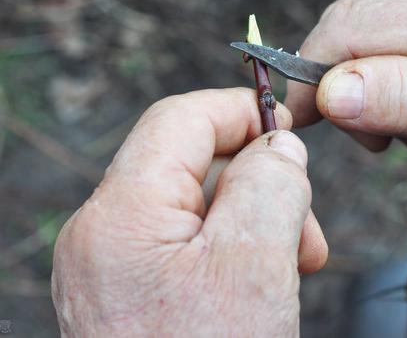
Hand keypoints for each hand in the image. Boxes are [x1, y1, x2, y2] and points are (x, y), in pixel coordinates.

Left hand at [51, 88, 327, 336]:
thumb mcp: (255, 266)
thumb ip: (270, 185)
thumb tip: (279, 145)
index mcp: (119, 216)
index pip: (179, 121)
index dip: (238, 111)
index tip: (286, 124)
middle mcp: (100, 236)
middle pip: (191, 166)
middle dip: (258, 185)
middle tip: (306, 231)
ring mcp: (108, 269)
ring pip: (194, 208)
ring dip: (252, 224)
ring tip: (292, 267)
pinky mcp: (126, 295)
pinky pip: (185, 248)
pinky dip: (231, 253)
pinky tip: (261, 286)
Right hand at [285, 0, 406, 232]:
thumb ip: (406, 102)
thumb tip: (330, 89)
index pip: (356, 26)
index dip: (314, 73)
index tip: (301, 123)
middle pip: (354, 20)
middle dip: (339, 82)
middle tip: (369, 139)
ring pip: (364, 28)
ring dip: (363, 85)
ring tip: (406, 133)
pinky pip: (386, 35)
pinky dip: (382, 78)